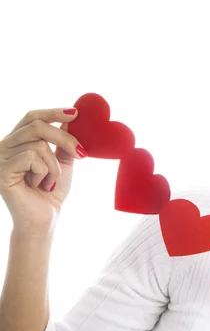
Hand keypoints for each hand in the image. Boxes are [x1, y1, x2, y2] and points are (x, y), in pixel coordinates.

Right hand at [0, 108, 86, 232]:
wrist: (44, 218)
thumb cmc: (52, 190)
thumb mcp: (62, 161)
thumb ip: (64, 141)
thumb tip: (71, 118)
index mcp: (18, 140)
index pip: (32, 117)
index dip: (53, 112)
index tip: (76, 113)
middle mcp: (5, 145)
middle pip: (37, 126)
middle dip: (64, 138)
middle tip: (81, 154)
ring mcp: (0, 157)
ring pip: (38, 145)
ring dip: (54, 166)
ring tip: (49, 182)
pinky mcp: (1, 170)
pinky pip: (32, 159)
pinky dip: (44, 173)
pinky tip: (39, 186)